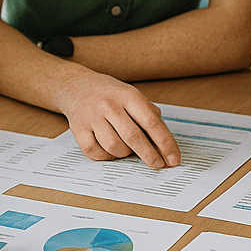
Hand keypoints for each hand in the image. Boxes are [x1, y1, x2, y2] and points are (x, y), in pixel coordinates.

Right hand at [55, 72, 181, 168]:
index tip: (174, 159)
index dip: (165, 143)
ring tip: (127, 149)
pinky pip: (95, 152)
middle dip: (149, 155)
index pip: (152, 122)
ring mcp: (92, 117)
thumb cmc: (111, 95)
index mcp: (129, 96)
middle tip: (158, 165)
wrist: (77, 86)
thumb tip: (164, 145)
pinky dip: (106, 156)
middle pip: (133, 137)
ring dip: (124, 154)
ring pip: (114, 147)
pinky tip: (110, 151)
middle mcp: (109, 105)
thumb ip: (150, 117)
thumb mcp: (133, 96)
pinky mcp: (78, 128)